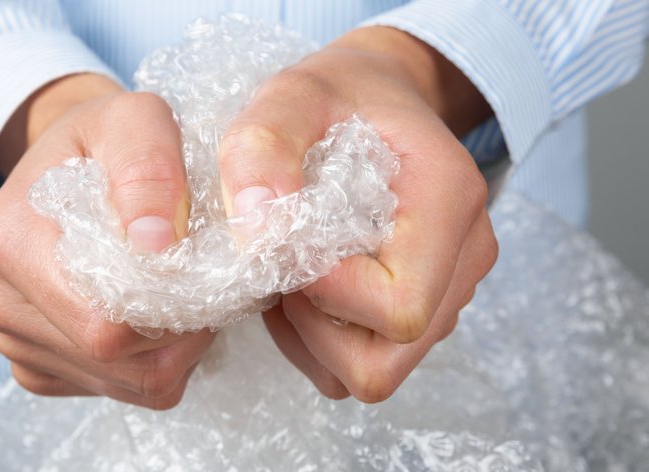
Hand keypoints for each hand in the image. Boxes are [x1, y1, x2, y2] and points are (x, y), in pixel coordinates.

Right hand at [0, 74, 214, 407]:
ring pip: (123, 384)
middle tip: (198, 282)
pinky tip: (147, 312)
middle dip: (177, 331)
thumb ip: (148, 169)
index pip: (106, 324)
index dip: (173, 311)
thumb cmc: (106, 139)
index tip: (200, 271)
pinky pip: (114, 389)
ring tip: (173, 290)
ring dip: (169, 347)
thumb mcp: (135, 119)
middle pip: (115, 361)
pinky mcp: (36, 365)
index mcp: (10, 241)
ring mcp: (13, 340)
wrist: (69, 162)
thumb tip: (154, 245)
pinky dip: (148, 361)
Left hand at [219, 27, 497, 400]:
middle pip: (387, 360)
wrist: (379, 96)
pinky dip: (321, 341)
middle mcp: (465, 257)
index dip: (326, 292)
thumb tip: (256, 228)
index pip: (398, 306)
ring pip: (373, 371)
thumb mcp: (293, 95)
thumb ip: (264, 147)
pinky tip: (306, 288)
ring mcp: (451, 289)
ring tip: (295, 271)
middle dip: (316, 326)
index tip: (290, 245)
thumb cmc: (341, 94)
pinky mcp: (427, 305)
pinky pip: (365, 363)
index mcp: (448, 201)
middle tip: (288, 266)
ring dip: (314, 335)